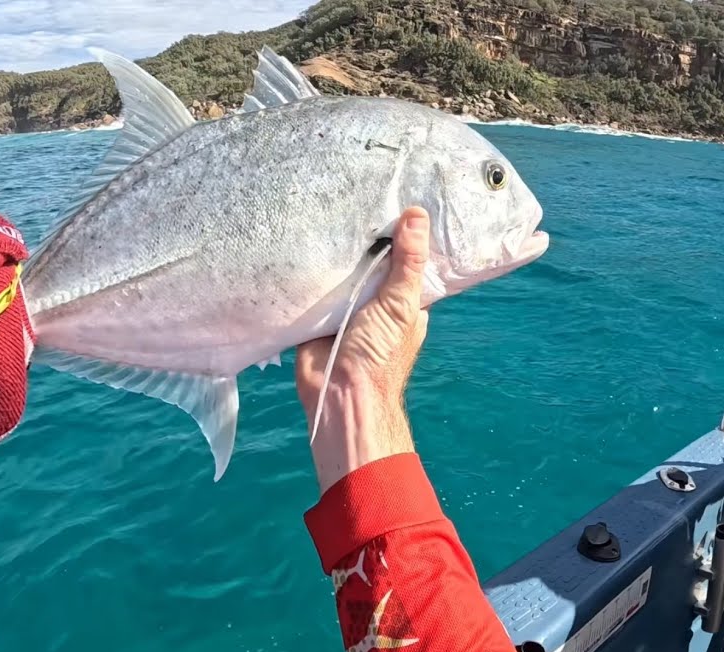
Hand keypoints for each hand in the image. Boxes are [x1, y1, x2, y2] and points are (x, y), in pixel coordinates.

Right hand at [295, 207, 431, 494]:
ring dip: (338, 248)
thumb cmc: (379, 352)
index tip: (399, 194)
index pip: (408, 258)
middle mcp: (378, 299)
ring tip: (329, 199)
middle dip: (366, 235)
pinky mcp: (319, 310)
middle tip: (356, 188)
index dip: (405, 232)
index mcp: (405, 300)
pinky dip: (313, 264)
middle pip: (373, 259)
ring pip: (345, 268)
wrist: (337, 391)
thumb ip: (409, 262)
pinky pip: (317, 281)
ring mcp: (348, 304)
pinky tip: (305, 231)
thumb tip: (417, 214)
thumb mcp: (400, 303)